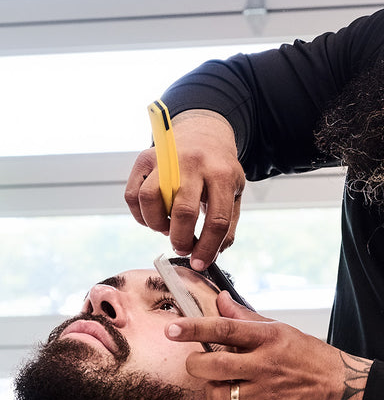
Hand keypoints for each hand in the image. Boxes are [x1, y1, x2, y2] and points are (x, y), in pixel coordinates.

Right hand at [125, 110, 244, 267]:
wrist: (204, 135)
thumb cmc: (219, 171)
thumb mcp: (234, 193)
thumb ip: (227, 225)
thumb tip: (210, 256)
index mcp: (222, 174)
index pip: (217, 220)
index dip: (208, 248)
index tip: (200, 264)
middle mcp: (193, 163)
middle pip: (182, 212)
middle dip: (181, 240)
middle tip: (182, 248)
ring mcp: (166, 158)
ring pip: (150, 199)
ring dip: (156, 224)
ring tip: (167, 228)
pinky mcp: (144, 158)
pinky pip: (132, 194)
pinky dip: (140, 214)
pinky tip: (154, 217)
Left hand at [166, 292, 371, 399]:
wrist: (339, 388)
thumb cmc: (308, 357)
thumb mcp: (280, 330)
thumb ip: (246, 318)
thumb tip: (220, 300)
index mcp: (267, 338)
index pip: (224, 329)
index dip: (193, 329)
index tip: (172, 329)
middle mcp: (265, 365)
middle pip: (212, 367)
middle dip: (196, 367)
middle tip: (199, 366)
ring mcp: (266, 394)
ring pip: (218, 398)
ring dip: (213, 395)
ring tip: (224, 390)